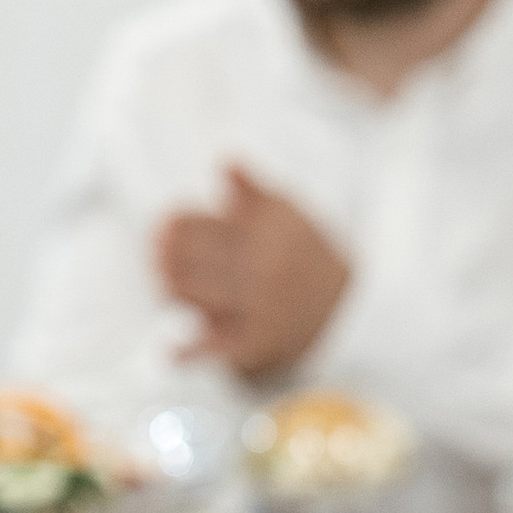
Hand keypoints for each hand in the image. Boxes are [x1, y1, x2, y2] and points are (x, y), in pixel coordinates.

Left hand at [155, 163, 351, 379]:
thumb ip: (255, 191)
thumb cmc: (315, 261)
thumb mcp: (294, 217)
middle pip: (185, 259)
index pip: (196, 224)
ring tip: (166, 286)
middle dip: (164, 258)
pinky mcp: (257, 344)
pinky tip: (169, 350)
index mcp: (263, 233)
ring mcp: (256, 308)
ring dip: (170, 290)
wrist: (356, 316)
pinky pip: (212, 347)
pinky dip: (186, 352)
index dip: (172, 224)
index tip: (164, 226)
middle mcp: (259, 268)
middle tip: (156, 257)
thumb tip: (224, 161)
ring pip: (191, 296)